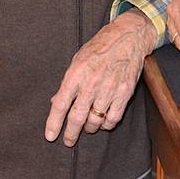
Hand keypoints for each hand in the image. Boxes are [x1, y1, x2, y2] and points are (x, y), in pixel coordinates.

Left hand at [45, 8, 156, 145]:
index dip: (54, 123)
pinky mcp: (124, 93)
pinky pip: (113, 118)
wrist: (128, 37)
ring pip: (95, 121)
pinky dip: (106, 124)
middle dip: (70, 134)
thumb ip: (68, 82)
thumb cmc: (101, 46)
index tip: (50, 136)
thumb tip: (56, 102)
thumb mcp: (78, 59)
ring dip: (89, 128)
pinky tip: (103, 121)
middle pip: (77, 118)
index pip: (61, 104)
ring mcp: (109, 89)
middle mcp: (92, 83)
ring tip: (87, 127)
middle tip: (68, 141)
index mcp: (76, 73)